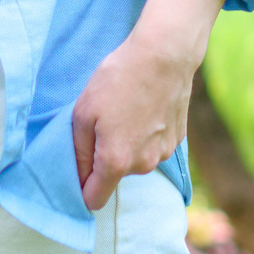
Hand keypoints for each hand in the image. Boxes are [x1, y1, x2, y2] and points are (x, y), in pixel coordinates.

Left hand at [71, 0, 226, 211]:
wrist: (164, 55)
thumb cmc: (118, 80)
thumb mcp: (83, 113)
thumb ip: (79, 152)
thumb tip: (78, 176)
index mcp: (115, 162)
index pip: (94, 199)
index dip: (81, 189)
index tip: (77, 172)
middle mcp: (142, 165)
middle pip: (115, 176)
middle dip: (104, 158)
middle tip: (100, 124)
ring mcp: (163, 153)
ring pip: (135, 161)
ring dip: (127, 146)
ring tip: (124, 112)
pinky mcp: (177, 139)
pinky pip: (153, 147)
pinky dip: (145, 135)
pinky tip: (143, 109)